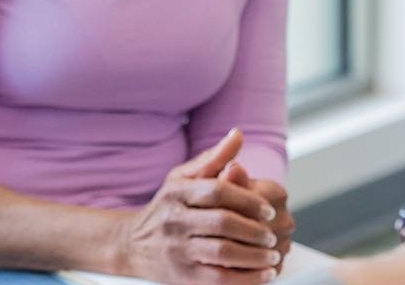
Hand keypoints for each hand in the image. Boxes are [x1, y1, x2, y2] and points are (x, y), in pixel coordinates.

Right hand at [114, 129, 281, 283]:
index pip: (217, 191)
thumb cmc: (165, 208)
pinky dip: (245, 279)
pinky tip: (262, 274)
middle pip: (222, 223)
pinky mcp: (182, 276)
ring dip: (254, 256)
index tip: (269, 209)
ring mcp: (177, 250)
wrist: (131, 244)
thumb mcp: (182, 178)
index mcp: (177, 193)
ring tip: (273, 254)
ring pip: (222, 254)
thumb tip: (238, 135)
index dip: (248, 199)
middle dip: (254, 230)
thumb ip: (213, 159)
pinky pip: (218, 279)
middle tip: (273, 234)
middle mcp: (175, 221)